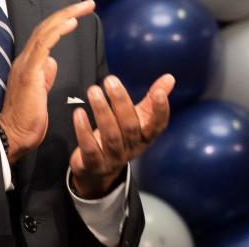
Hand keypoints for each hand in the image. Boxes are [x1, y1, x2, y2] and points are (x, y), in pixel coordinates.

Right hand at [0, 0, 96, 163]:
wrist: (12, 137)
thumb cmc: (27, 120)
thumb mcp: (40, 93)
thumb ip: (44, 76)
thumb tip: (52, 61)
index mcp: (28, 64)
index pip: (45, 34)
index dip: (62, 21)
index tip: (80, 12)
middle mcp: (25, 60)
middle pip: (46, 27)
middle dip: (68, 11)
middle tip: (88, 3)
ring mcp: (26, 64)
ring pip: (46, 31)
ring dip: (66, 15)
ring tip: (84, 7)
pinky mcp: (30, 73)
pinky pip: (44, 45)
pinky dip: (58, 31)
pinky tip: (72, 22)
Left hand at [69, 73, 175, 198]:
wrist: (98, 170)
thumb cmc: (121, 136)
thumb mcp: (138, 119)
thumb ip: (151, 99)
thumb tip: (169, 77)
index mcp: (146, 137)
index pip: (158, 126)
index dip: (160, 111)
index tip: (159, 93)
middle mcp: (132, 149)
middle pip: (130, 126)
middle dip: (121, 102)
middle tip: (110, 81)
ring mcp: (113, 159)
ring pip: (110, 136)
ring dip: (102, 111)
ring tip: (93, 90)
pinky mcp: (94, 165)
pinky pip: (90, 148)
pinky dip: (84, 130)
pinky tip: (78, 113)